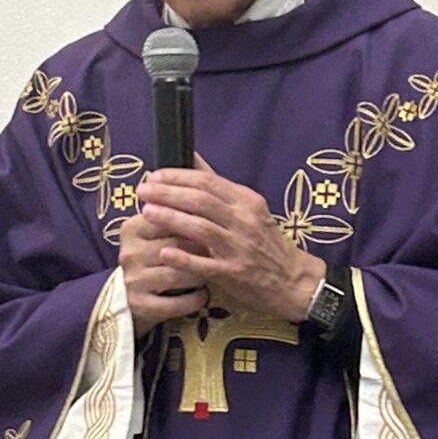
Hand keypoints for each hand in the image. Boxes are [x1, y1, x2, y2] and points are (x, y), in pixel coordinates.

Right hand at [118, 212, 208, 336]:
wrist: (137, 292)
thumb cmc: (156, 253)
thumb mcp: (161, 231)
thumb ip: (178, 212)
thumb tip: (210, 194)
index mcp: (132, 228)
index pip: (168, 218)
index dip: (195, 221)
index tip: (213, 224)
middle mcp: (129, 253)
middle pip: (176, 246)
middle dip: (201, 248)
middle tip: (218, 250)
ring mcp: (133, 280)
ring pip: (177, 274)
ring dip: (200, 274)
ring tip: (210, 271)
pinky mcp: (140, 305)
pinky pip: (175, 304)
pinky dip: (194, 299)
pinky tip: (204, 294)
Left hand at [135, 161, 324, 325]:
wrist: (294, 281)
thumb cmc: (266, 243)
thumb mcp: (249, 208)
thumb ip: (218, 185)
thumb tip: (192, 157)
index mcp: (247, 202)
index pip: (208, 182)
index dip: (178, 177)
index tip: (155, 175)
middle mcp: (244, 221)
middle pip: (201, 201)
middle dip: (168, 193)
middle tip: (143, 190)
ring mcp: (239, 248)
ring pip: (201, 228)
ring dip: (171, 219)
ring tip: (147, 212)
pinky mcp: (235, 274)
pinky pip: (205, 265)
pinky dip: (184, 258)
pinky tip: (164, 253)